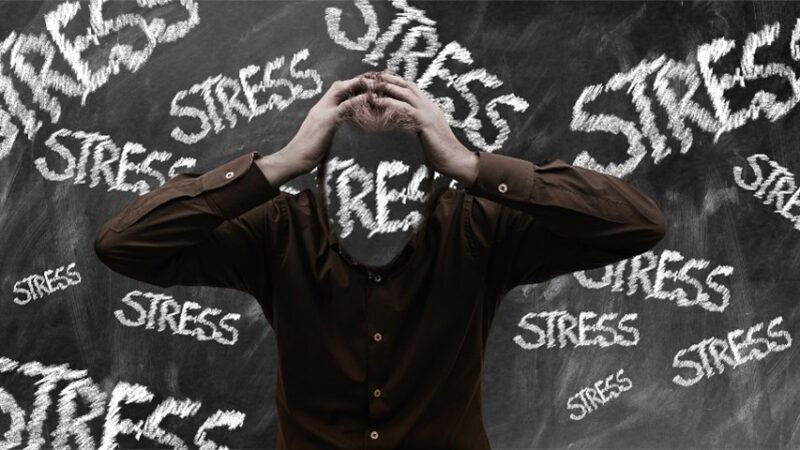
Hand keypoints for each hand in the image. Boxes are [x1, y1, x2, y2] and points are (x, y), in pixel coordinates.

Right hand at [258, 73, 379, 185]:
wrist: (294, 159)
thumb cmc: (307, 152)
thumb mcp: (320, 136)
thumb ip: (328, 129)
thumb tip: (335, 130)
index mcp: (319, 110)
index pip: (335, 92)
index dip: (349, 86)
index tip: (364, 85)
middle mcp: (320, 107)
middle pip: (338, 86)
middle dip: (356, 81)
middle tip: (373, 80)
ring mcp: (322, 112)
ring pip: (341, 90)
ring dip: (358, 85)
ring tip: (374, 84)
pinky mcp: (326, 121)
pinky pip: (344, 107)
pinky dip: (357, 100)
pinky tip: (368, 98)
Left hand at [371, 72, 478, 186]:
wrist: (454, 159)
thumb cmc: (441, 151)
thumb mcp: (428, 133)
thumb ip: (419, 125)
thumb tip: (407, 123)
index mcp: (431, 108)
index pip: (412, 89)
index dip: (397, 82)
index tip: (382, 79)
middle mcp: (430, 106)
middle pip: (408, 86)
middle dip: (390, 79)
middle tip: (372, 76)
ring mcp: (428, 112)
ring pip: (406, 93)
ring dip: (388, 87)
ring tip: (372, 85)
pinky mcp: (425, 122)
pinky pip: (405, 109)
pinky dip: (390, 103)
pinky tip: (377, 102)